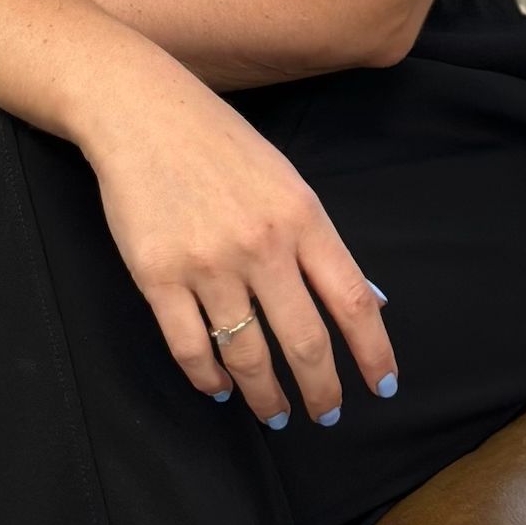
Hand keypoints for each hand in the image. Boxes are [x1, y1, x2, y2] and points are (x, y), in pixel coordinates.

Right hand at [78, 70, 396, 428]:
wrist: (142, 111)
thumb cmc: (218, 143)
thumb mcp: (286, 178)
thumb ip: (322, 242)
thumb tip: (369, 299)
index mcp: (301, 215)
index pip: (351, 300)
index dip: (372, 352)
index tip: (383, 387)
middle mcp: (261, 243)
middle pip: (304, 340)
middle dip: (321, 389)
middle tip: (326, 413)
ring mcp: (208, 263)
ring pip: (247, 356)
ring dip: (265, 396)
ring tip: (274, 412)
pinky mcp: (158, 277)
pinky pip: (190, 349)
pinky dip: (209, 380)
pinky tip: (219, 388)